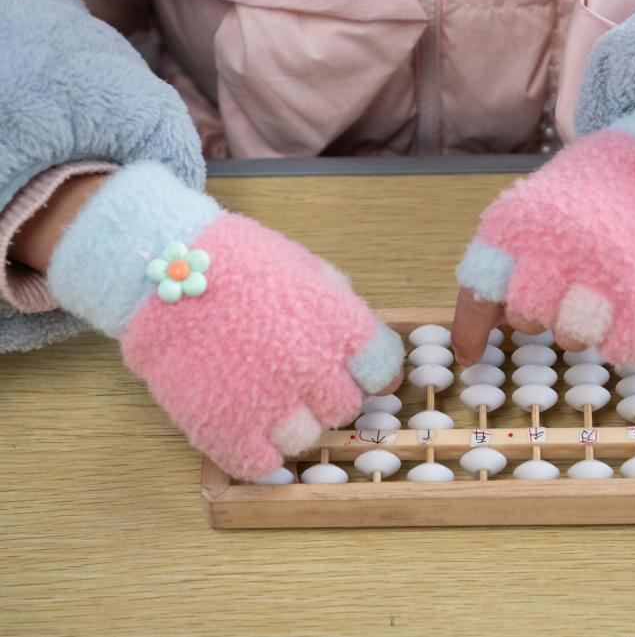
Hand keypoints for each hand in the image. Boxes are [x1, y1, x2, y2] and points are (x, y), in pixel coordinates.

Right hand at [120, 215, 403, 479]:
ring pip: (306, 440)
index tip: (351, 369)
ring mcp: (270, 403)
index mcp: (340, 325)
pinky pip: (261, 466)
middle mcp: (314, 368)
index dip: (367, 371)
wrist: (158, 268)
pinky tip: (246, 430)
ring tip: (262, 397)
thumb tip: (378, 363)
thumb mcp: (305, 270)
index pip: (382, 369)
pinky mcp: (226, 431)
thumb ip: (344, 313)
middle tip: (294, 377)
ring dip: (291, 424)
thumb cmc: (237, 263)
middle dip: (325, 394)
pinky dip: (258, 454)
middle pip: (344, 407)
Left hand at [452, 130, 634, 366]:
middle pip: (526, 319)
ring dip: (584, 323)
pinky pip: (620, 349)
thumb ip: (508, 257)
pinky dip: (624, 335)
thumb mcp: (540, 208)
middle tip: (563, 288)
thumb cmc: (598, 195)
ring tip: (606, 285)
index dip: (470, 330)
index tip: (469, 356)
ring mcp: (605, 273)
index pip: (480, 291)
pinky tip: (633, 303)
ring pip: (572, 339)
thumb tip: (481, 320)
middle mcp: (557, 246)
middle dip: (539, 313)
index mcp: (519, 221)